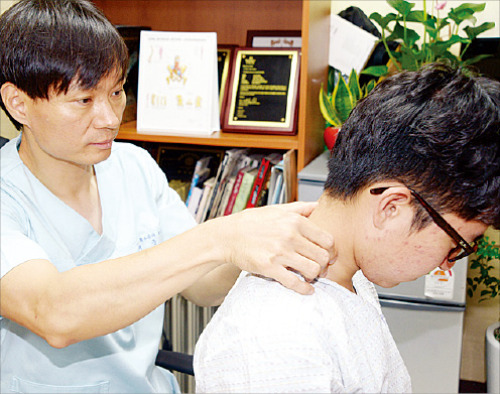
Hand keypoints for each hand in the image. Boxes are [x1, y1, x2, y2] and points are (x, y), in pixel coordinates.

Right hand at [220, 202, 334, 294]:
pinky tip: (306, 288)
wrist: (227, 235)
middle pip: (323, 257)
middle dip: (324, 265)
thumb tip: (320, 205)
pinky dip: (304, 289)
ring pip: (312, 270)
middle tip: (320, 267)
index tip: (327, 254)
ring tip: (309, 275)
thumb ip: (301, 208)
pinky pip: (295, 283)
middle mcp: (289, 236)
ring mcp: (280, 253)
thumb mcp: (277, 209)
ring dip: (314, 276)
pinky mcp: (269, 268)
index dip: (331, 250)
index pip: (328, 240)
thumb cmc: (252, 222)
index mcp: (294, 221)